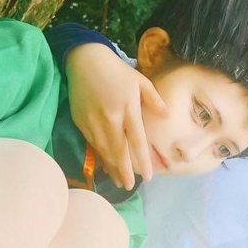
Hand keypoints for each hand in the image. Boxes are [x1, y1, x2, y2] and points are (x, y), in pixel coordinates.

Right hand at [67, 43, 168, 189]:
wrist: (84, 60)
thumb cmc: (116, 70)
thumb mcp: (140, 80)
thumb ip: (154, 99)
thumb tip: (167, 116)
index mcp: (127, 109)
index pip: (137, 141)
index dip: (142, 161)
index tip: (148, 177)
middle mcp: (110, 119)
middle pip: (119, 151)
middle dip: (125, 172)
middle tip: (130, 187)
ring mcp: (93, 122)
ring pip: (104, 151)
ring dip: (112, 168)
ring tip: (119, 182)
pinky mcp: (81, 122)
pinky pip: (92, 144)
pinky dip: (100, 157)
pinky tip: (106, 166)